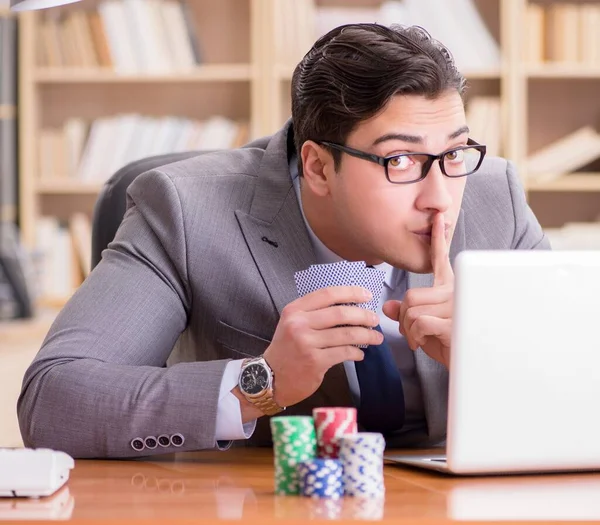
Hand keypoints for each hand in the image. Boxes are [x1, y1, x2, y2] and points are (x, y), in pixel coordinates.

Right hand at [263, 286, 382, 407]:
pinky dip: (356, 353)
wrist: (270, 378)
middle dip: (363, 315)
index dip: (351, 292)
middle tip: (374, 319)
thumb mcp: (293, 323)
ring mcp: (306, 343)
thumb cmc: (286, 349)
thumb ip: (314, 313)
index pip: (327, 294)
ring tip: (376, 337)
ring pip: (346, 334)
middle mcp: (299, 324)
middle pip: (340, 313)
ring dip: (366, 335)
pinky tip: (359, 354)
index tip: (367, 295)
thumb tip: (350, 307)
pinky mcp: (315, 361)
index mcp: (294, 310)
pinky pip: (343, 353)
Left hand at [383, 212, 453, 368]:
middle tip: (413, 335)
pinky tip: (425, 344)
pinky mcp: (455, 323)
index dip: (438, 238)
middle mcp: (456, 293)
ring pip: (412, 310)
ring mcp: (458, 307)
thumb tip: (387, 307)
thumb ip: (406, 314)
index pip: (440, 259)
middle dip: (404, 320)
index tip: (439, 216)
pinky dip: (415, 337)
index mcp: (450, 289)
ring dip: (409, 331)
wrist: (469, 369)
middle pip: (411, 297)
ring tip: (422, 340)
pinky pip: (419, 323)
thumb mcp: (422, 328)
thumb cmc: (447, 347)